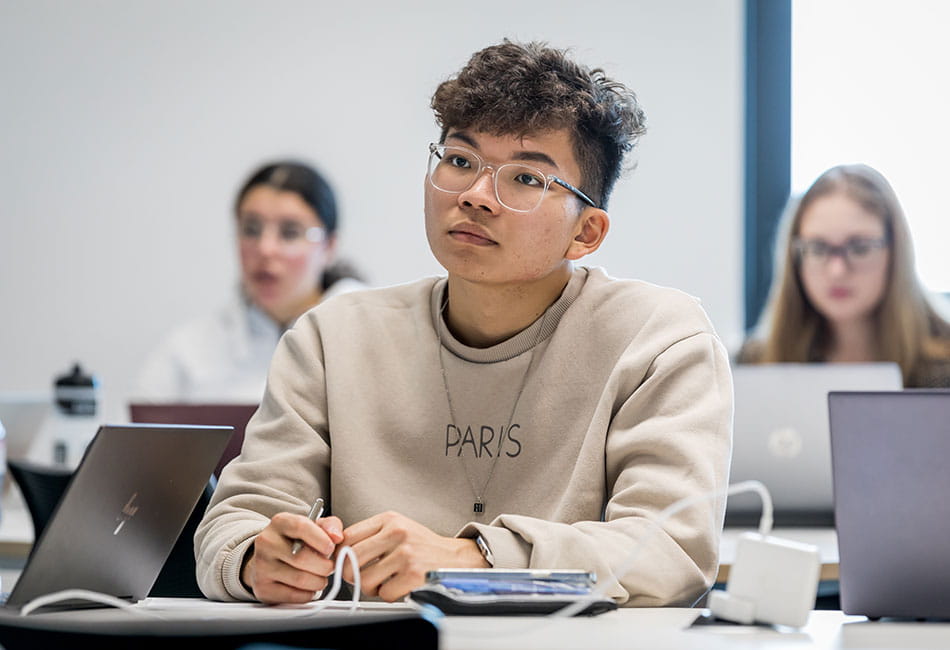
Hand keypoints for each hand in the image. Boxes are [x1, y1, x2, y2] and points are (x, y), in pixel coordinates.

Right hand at [241, 512, 343, 603]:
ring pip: (300, 580)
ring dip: (319, 582)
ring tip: (320, 577)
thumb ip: (330, 526)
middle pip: (303, 558)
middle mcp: (267, 542)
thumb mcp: (314, 526)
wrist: (271, 559)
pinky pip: (294, 596)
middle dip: (324, 565)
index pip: (301, 527)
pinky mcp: (262, 588)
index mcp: (280, 522)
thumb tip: (337, 537)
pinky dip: (308, 594)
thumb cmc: (297, 542)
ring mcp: (262, 566)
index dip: (321, 539)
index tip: (331, 548)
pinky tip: (308, 587)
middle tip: (329, 566)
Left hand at [340, 511, 487, 601]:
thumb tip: (338, 553)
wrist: (455, 558)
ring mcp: (406, 553)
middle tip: (362, 577)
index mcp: (389, 520)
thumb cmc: (422, 546)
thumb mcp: (397, 529)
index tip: (343, 562)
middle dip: (352, 574)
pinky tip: (399, 586)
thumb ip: (370, 536)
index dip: (340, 554)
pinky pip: (385, 593)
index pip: (348, 536)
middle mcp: (397, 533)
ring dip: (371, 587)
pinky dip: (389, 594)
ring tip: (384, 581)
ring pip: (365, 579)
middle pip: (351, 559)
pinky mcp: (413, 574)